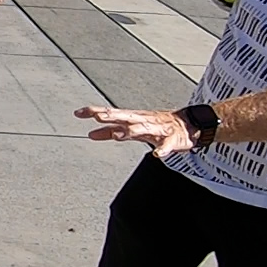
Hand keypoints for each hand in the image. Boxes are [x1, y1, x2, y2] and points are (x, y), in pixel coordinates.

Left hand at [76, 106, 196, 157]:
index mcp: (132, 118)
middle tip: (97, 116)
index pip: (111, 113)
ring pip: (144, 129)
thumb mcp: (131, 129)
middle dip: (112, 116)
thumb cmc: (156, 125)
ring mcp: (157, 129)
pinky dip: (162, 149)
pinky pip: (166, 145)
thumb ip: (111, 132)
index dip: (95, 112)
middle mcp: (143, 120)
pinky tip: (157, 154)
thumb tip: (90, 134)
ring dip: (132, 131)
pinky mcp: (171, 140)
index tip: (78, 113)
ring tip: (119, 135)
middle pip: (125, 116)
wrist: (188, 125)